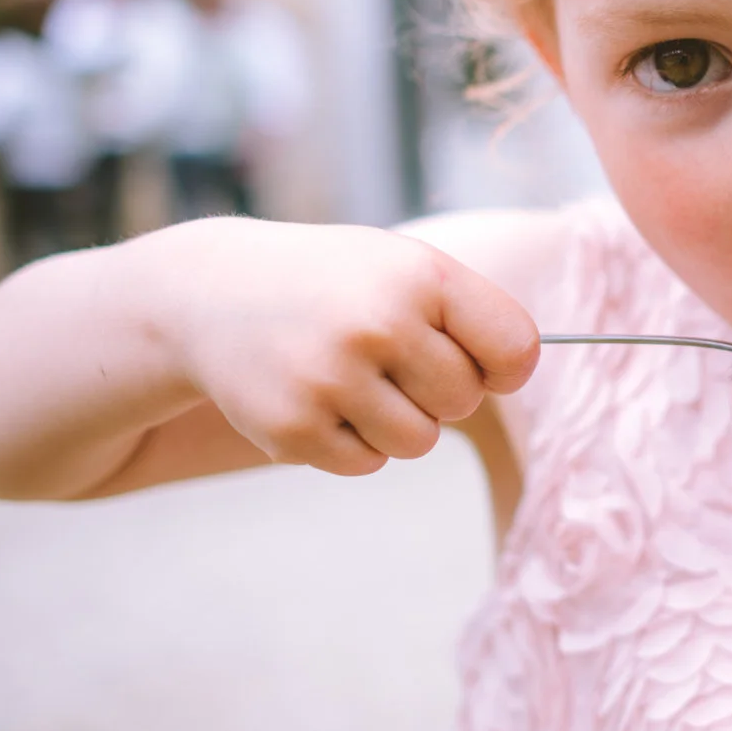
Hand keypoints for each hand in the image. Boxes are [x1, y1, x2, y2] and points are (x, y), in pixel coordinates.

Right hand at [150, 218, 538, 475]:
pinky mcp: (293, 429)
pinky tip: (317, 397)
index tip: (482, 360)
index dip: (504, 365)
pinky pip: (367, 463)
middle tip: (389, 357)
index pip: (514, 348)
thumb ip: (469, 314)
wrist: (212, 293)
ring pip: (419, 442)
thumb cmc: (334, 284)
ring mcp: (331, 380)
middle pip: (464, 401)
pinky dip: (351, 441)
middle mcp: (378, 325)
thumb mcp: (401, 268)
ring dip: (396, 421)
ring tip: (351, 377)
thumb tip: (520, 372)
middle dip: (438, 390)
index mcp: (419, 277)